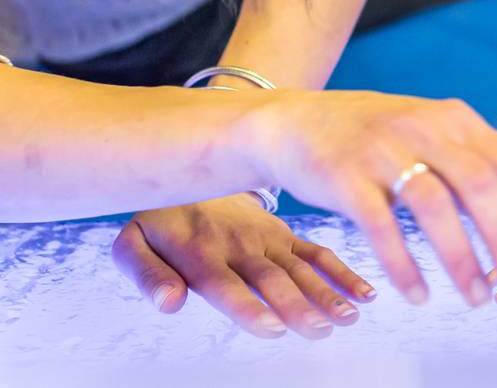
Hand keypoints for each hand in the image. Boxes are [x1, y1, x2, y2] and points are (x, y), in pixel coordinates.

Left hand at [111, 193, 372, 337]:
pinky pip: (316, 252)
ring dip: (327, 292)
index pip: (225, 285)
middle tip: (321, 328)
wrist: (187, 168)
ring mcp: (266, 238)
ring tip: (349, 316)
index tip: (273, 329)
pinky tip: (364, 294)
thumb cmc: (158, 221)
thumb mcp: (132, 243)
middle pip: (271, 279)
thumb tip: (168, 304)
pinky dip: (341, 271)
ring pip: (300, 268)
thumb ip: (146, 275)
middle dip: (297, 304)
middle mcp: (238, 244)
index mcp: (200, 251)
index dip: (247, 306)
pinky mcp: (283, 235)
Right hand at [248, 91, 496, 308]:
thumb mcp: (429, 133)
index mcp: (453, 120)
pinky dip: (404, 265)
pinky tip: (419, 294)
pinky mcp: (346, 176)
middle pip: (481, 186)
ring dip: (460, 259)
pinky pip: (381, 227)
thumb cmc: (373, 136)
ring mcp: (383, 149)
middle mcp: (424, 128)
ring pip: (434, 208)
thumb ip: (474, 163)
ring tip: (477, 299)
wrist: (293, 120)